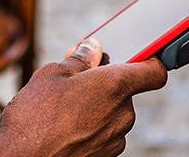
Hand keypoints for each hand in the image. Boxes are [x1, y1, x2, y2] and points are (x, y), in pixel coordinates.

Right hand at [0, 38, 167, 156]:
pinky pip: (104, 133)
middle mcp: (123, 113)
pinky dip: (91, 127)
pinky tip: (65, 127)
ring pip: (113, 113)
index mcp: (114, 85)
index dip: (149, 62)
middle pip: (125, 91)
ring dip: (96, 106)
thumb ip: (80, 59)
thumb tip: (93, 49)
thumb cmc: (34, 116)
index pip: (154, 72)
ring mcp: (116, 139)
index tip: (138, 58)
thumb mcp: (52, 74)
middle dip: (104, 83)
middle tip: (75, 79)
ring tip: (63, 107)